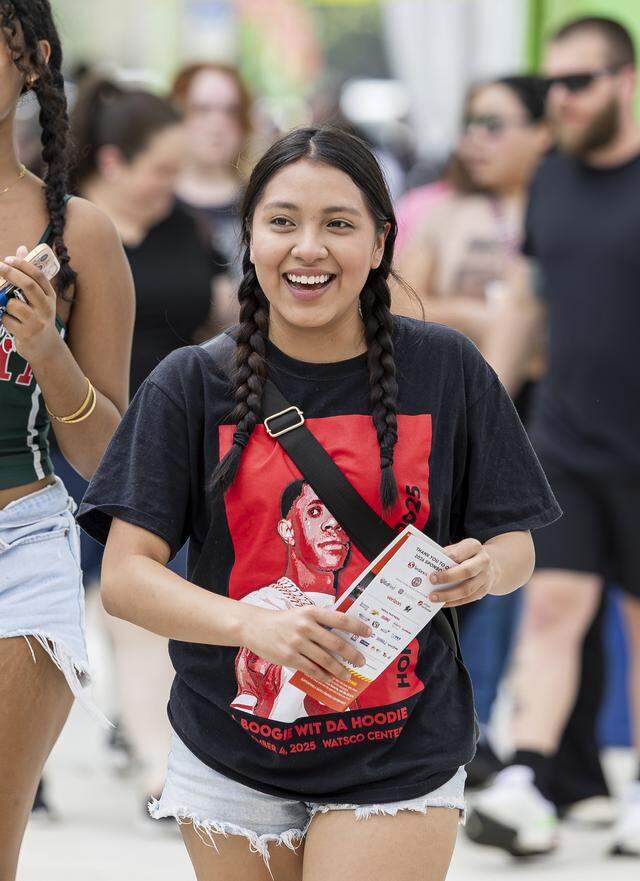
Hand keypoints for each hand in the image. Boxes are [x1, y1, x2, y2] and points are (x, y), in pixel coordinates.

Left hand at [0, 245, 61, 363]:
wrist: (45, 348)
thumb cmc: (38, 317)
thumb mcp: (39, 297)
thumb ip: (30, 274)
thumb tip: (22, 248)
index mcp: (50, 296)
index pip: (38, 275)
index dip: (23, 265)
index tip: (8, 259)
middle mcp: (46, 308)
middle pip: (28, 286)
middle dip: (11, 274)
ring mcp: (37, 322)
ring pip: (13, 304)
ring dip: (5, 303)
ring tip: (9, 309)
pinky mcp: (26, 334)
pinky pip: (6, 320)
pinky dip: (4, 319)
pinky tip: (12, 323)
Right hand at [243, 605, 371, 683]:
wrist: (255, 627)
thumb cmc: (284, 621)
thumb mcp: (302, 613)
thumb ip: (320, 622)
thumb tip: (344, 636)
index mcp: (312, 612)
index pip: (340, 619)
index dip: (357, 627)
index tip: (369, 633)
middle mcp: (305, 626)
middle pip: (336, 643)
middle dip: (352, 654)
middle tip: (361, 661)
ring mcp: (297, 642)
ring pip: (325, 660)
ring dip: (340, 669)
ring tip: (348, 675)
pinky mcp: (289, 657)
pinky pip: (311, 669)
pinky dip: (323, 676)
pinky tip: (329, 679)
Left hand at [428, 538, 497, 607]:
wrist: (491, 563)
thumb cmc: (469, 555)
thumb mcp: (460, 547)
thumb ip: (447, 553)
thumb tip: (429, 563)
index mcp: (474, 547)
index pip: (459, 553)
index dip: (445, 559)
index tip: (432, 564)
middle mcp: (483, 561)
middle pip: (466, 571)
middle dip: (447, 577)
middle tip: (431, 580)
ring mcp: (485, 577)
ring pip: (467, 589)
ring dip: (448, 595)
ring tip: (433, 597)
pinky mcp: (484, 590)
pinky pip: (468, 599)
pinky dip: (454, 602)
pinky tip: (443, 603)